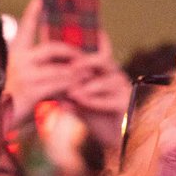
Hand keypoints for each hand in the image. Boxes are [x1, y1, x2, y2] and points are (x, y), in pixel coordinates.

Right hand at [5, 0, 85, 127]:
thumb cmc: (13, 101)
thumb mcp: (24, 80)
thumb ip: (40, 70)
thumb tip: (64, 65)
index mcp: (15, 54)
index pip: (24, 29)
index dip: (33, 14)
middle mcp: (19, 61)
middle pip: (51, 48)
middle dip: (71, 51)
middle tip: (85, 54)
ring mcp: (25, 75)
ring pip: (59, 68)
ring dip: (76, 71)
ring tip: (90, 71)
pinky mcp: (31, 91)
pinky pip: (58, 86)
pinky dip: (71, 87)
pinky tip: (80, 89)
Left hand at [66, 31, 131, 150]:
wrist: (113, 139)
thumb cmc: (96, 117)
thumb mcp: (78, 102)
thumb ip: (65, 93)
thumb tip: (48, 84)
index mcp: (103, 71)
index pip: (96, 50)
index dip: (87, 41)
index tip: (68, 37)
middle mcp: (115, 75)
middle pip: (103, 59)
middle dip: (85, 61)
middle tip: (70, 67)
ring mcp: (123, 89)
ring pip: (108, 80)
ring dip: (89, 85)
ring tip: (73, 92)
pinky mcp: (127, 104)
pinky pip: (111, 100)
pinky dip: (95, 101)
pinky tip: (81, 102)